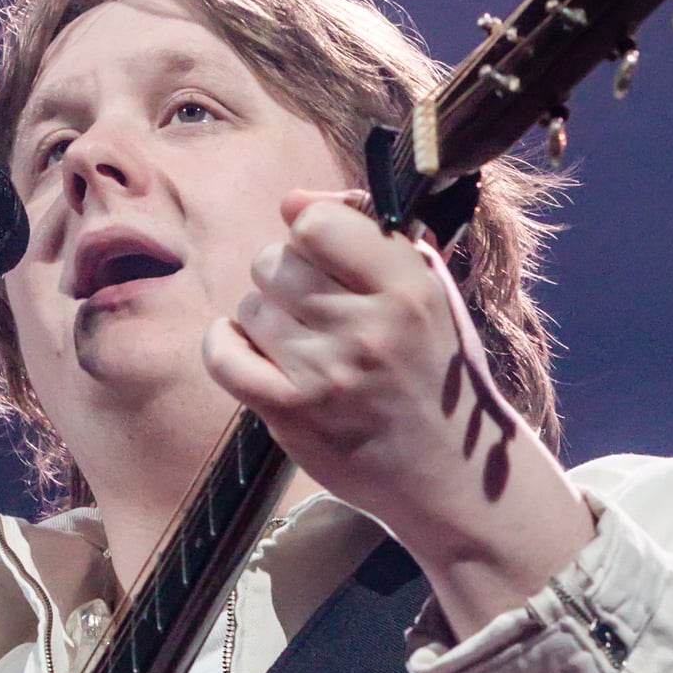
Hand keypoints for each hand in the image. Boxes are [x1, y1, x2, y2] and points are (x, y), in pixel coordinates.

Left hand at [200, 192, 596, 639]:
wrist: (448, 472)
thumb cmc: (434, 374)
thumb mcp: (428, 293)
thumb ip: (368, 236)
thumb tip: (291, 199)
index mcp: (408, 286)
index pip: (317, 223)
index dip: (311, 233)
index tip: (324, 256)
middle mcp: (367, 326)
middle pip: (275, 261)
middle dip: (286, 278)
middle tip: (313, 309)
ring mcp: (326, 372)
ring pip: (251, 306)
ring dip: (265, 319)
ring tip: (300, 344)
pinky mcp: (292, 413)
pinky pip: (223, 356)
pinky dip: (226, 346)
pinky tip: (249, 351)